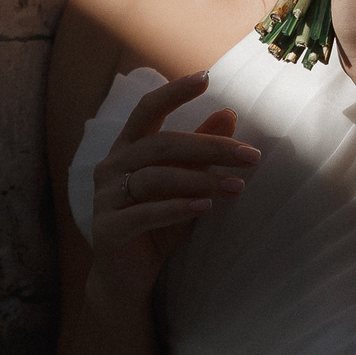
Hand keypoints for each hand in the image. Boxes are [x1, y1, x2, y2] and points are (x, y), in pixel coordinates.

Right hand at [86, 73, 261, 309]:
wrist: (127, 278)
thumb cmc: (158, 223)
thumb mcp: (185, 184)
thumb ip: (201, 151)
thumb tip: (230, 113)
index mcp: (127, 149)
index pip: (147, 109)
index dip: (174, 92)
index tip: (206, 76)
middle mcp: (111, 166)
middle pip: (161, 143)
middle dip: (210, 146)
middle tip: (250, 155)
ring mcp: (105, 198)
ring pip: (155, 177)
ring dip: (200, 178)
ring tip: (236, 185)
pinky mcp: (108, 229)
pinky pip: (144, 212)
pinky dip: (177, 208)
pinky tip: (205, 206)